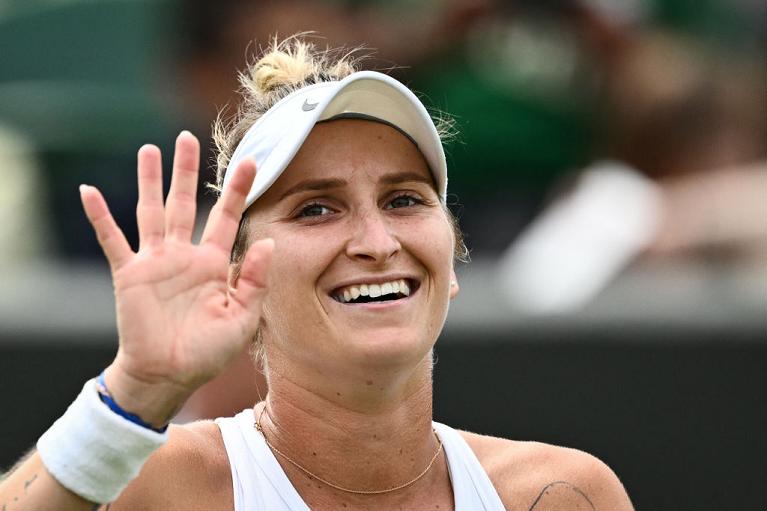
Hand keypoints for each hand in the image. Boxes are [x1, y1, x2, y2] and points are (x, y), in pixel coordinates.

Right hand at [79, 131, 272, 426]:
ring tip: (150, 149)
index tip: (251, 160)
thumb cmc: (208, 351)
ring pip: (151, 211)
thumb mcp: (243, 318)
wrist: (170, 375)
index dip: (238, 189)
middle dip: (187, 171)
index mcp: (214, 263)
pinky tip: (90, 191)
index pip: (227, 216)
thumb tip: (267, 241)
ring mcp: (155, 262)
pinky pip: (112, 240)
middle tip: (187, 137)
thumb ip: (255, 280)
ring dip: (149, 180)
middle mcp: (184, 255)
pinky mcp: (129, 275)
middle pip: (185, 202)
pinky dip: (100, 217)